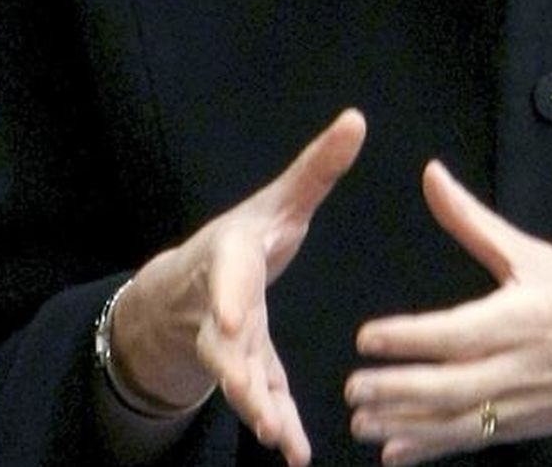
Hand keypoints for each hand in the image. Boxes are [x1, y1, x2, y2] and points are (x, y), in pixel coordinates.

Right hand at [111, 108, 366, 466]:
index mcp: (232, 254)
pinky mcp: (246, 369)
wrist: (194, 280)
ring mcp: (230, 342)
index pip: (230, 274)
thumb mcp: (280, 197)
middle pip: (223, 341)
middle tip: (253, 403)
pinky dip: (277, 424)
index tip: (240, 322)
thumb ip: (318, 167)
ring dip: (257, 408)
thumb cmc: (248, 233)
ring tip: (278, 438)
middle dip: (236, 372)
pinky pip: (259, 399)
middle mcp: (223, 303)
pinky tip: (296, 454)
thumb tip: (357, 118)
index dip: (232, 299)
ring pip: (237, 380)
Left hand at [345, 161, 551, 464]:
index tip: (367, 338)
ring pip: (453, 421)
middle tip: (353, 388)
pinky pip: (470, 441)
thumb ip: (473, 220)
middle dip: (396, 391)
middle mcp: (516, 367)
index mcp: (519, 319)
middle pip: (447, 386)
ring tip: (361, 422)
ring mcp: (518, 404)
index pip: (455, 333)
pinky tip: (397, 453)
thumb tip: (433, 176)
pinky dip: (432, 449)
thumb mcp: (535, 253)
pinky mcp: (521, 426)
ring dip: (404, 426)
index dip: (409, 339)